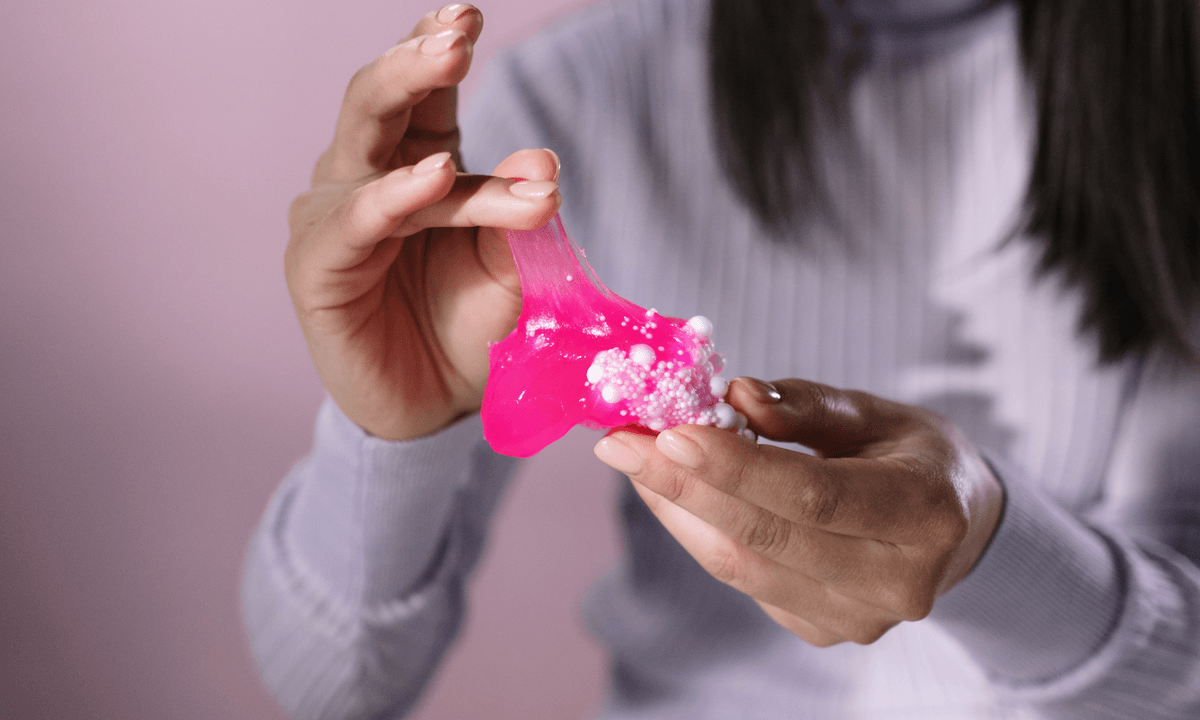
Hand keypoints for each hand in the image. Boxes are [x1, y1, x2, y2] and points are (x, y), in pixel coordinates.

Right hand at [285, 4, 561, 439]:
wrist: (435, 406)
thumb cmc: (470, 325)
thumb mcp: (512, 267)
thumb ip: (523, 216)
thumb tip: (542, 158)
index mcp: (418, 163)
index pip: (424, 93)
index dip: (438, 46)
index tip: (469, 13)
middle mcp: (368, 177)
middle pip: (379, 100)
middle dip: (417, 59)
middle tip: (459, 31)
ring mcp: (337, 217)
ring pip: (376, 152)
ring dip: (415, 106)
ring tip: (458, 68)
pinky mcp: (318, 266)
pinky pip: (356, 221)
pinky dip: (394, 196)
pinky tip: (433, 175)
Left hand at [593, 377, 1003, 645]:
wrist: (956, 528)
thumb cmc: (912, 456)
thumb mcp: (877, 413)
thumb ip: (806, 406)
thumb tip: (733, 399)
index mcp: (927, 514)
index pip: (815, 495)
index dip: (737, 467)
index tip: (668, 433)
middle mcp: (898, 582)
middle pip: (767, 538)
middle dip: (681, 486)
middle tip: (618, 443)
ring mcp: (859, 618)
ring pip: (742, 567)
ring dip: (676, 510)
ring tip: (630, 459)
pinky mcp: (823, 630)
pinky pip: (743, 581)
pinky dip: (698, 533)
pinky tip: (672, 492)